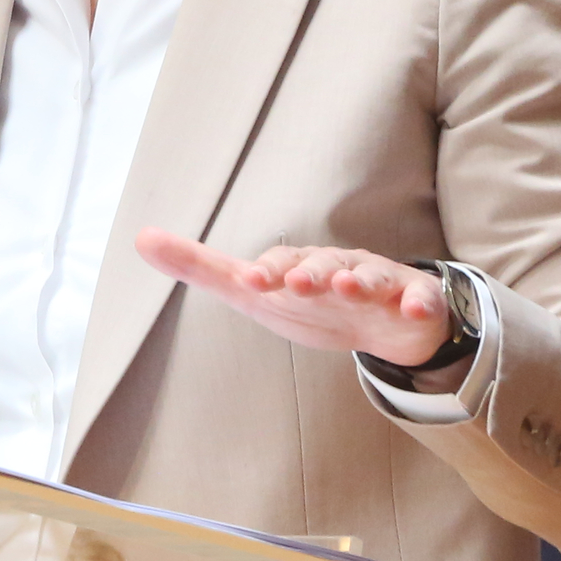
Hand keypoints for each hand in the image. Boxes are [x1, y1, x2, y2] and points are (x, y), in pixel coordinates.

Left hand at [135, 233, 450, 368]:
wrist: (379, 322)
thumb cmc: (307, 301)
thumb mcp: (253, 291)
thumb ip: (201, 269)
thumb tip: (141, 238)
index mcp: (300, 265)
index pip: (282, 263)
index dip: (268, 270)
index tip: (252, 280)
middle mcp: (340, 266)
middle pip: (327, 264)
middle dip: (314, 273)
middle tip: (302, 284)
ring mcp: (379, 282)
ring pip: (372, 276)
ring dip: (361, 281)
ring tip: (351, 289)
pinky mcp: (413, 301)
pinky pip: (419, 301)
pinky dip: (418, 304)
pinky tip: (414, 311)